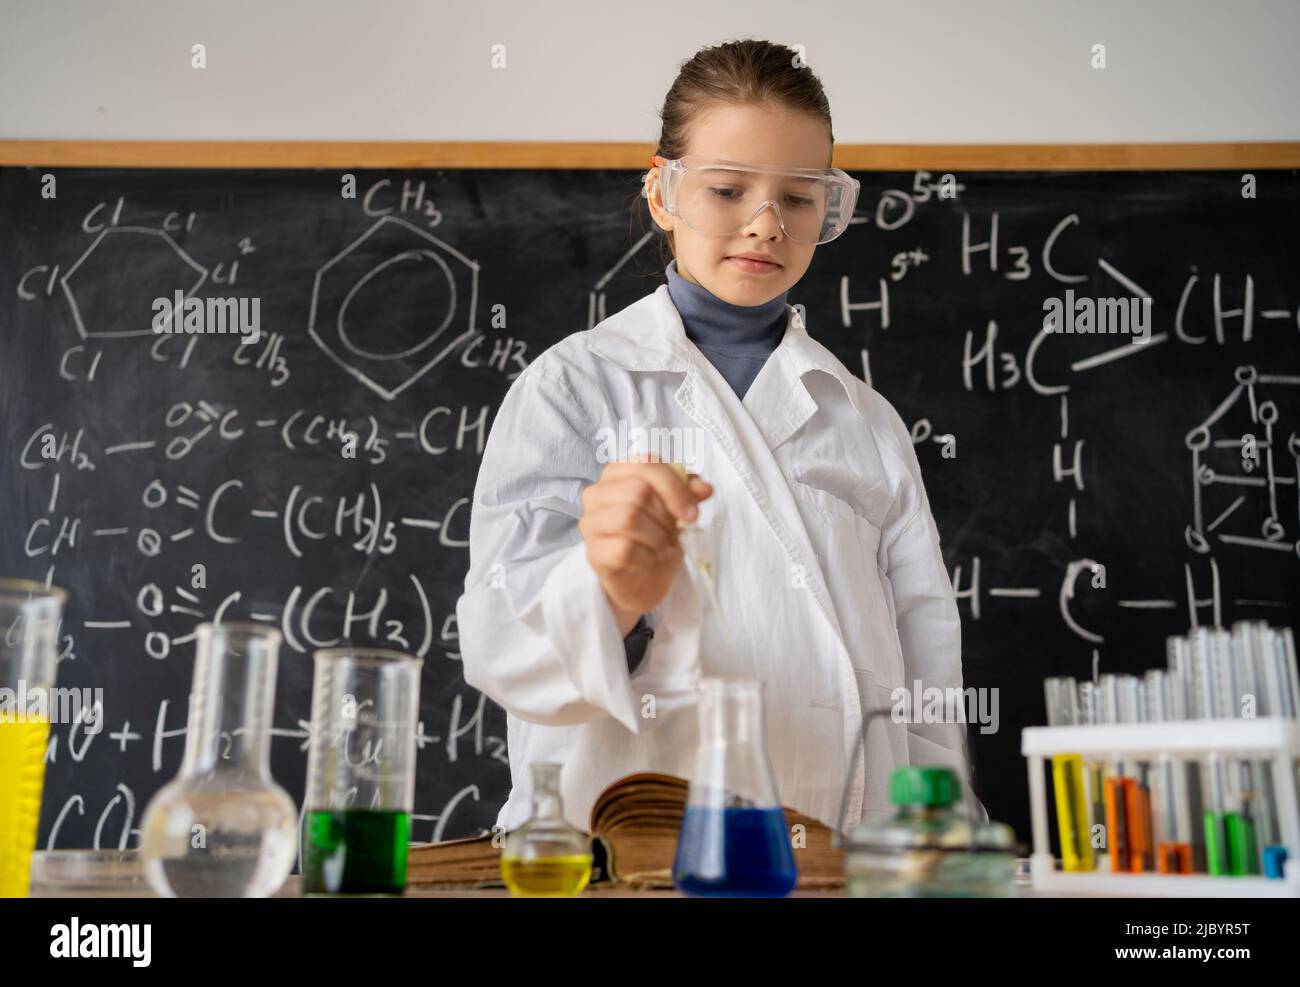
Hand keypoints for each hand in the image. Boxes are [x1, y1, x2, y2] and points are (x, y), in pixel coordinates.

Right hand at [578, 460, 712, 635]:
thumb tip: (704, 488)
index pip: (646, 464)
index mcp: (617, 473)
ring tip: (662, 546)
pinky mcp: (594, 552)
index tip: (692, 511)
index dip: (675, 487)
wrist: (642, 578)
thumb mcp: (676, 509)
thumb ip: (688, 492)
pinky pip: (625, 548)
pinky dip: (647, 556)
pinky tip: (649, 559)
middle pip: (638, 491)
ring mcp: (591, 523)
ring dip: (658, 537)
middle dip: (666, 517)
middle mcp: (597, 494)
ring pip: (629, 518)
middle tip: (674, 533)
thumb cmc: (654, 535)